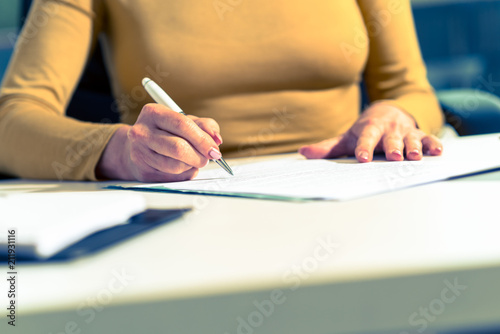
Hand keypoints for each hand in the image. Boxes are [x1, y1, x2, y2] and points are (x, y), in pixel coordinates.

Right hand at [96, 103, 222, 181]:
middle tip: (208, 158)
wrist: (138, 148)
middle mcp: (142, 132)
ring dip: (192, 166)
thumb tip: (216, 139)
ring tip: (192, 160)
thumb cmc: (165, 132)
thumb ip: (203, 125)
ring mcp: (140, 153)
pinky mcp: (143, 172)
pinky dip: (185, 174)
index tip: (215, 149)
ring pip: (176, 166)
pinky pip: (173, 178)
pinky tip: (183, 167)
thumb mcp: (184, 121)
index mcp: (153, 113)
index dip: (203, 139)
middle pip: (179, 148)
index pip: (183, 125)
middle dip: (200, 156)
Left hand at [299, 102, 442, 161]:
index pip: (365, 139)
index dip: (364, 148)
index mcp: (368, 130)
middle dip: (393, 148)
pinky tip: (438, 152)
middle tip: (394, 157)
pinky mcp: (418, 134)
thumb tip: (303, 153)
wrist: (386, 113)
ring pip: (410, 139)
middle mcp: (387, 130)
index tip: (362, 158)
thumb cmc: (364, 131)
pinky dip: (433, 144)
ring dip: (414, 147)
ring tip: (415, 157)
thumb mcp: (346, 138)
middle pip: (390, 140)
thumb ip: (327, 147)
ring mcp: (404, 132)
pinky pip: (428, 138)